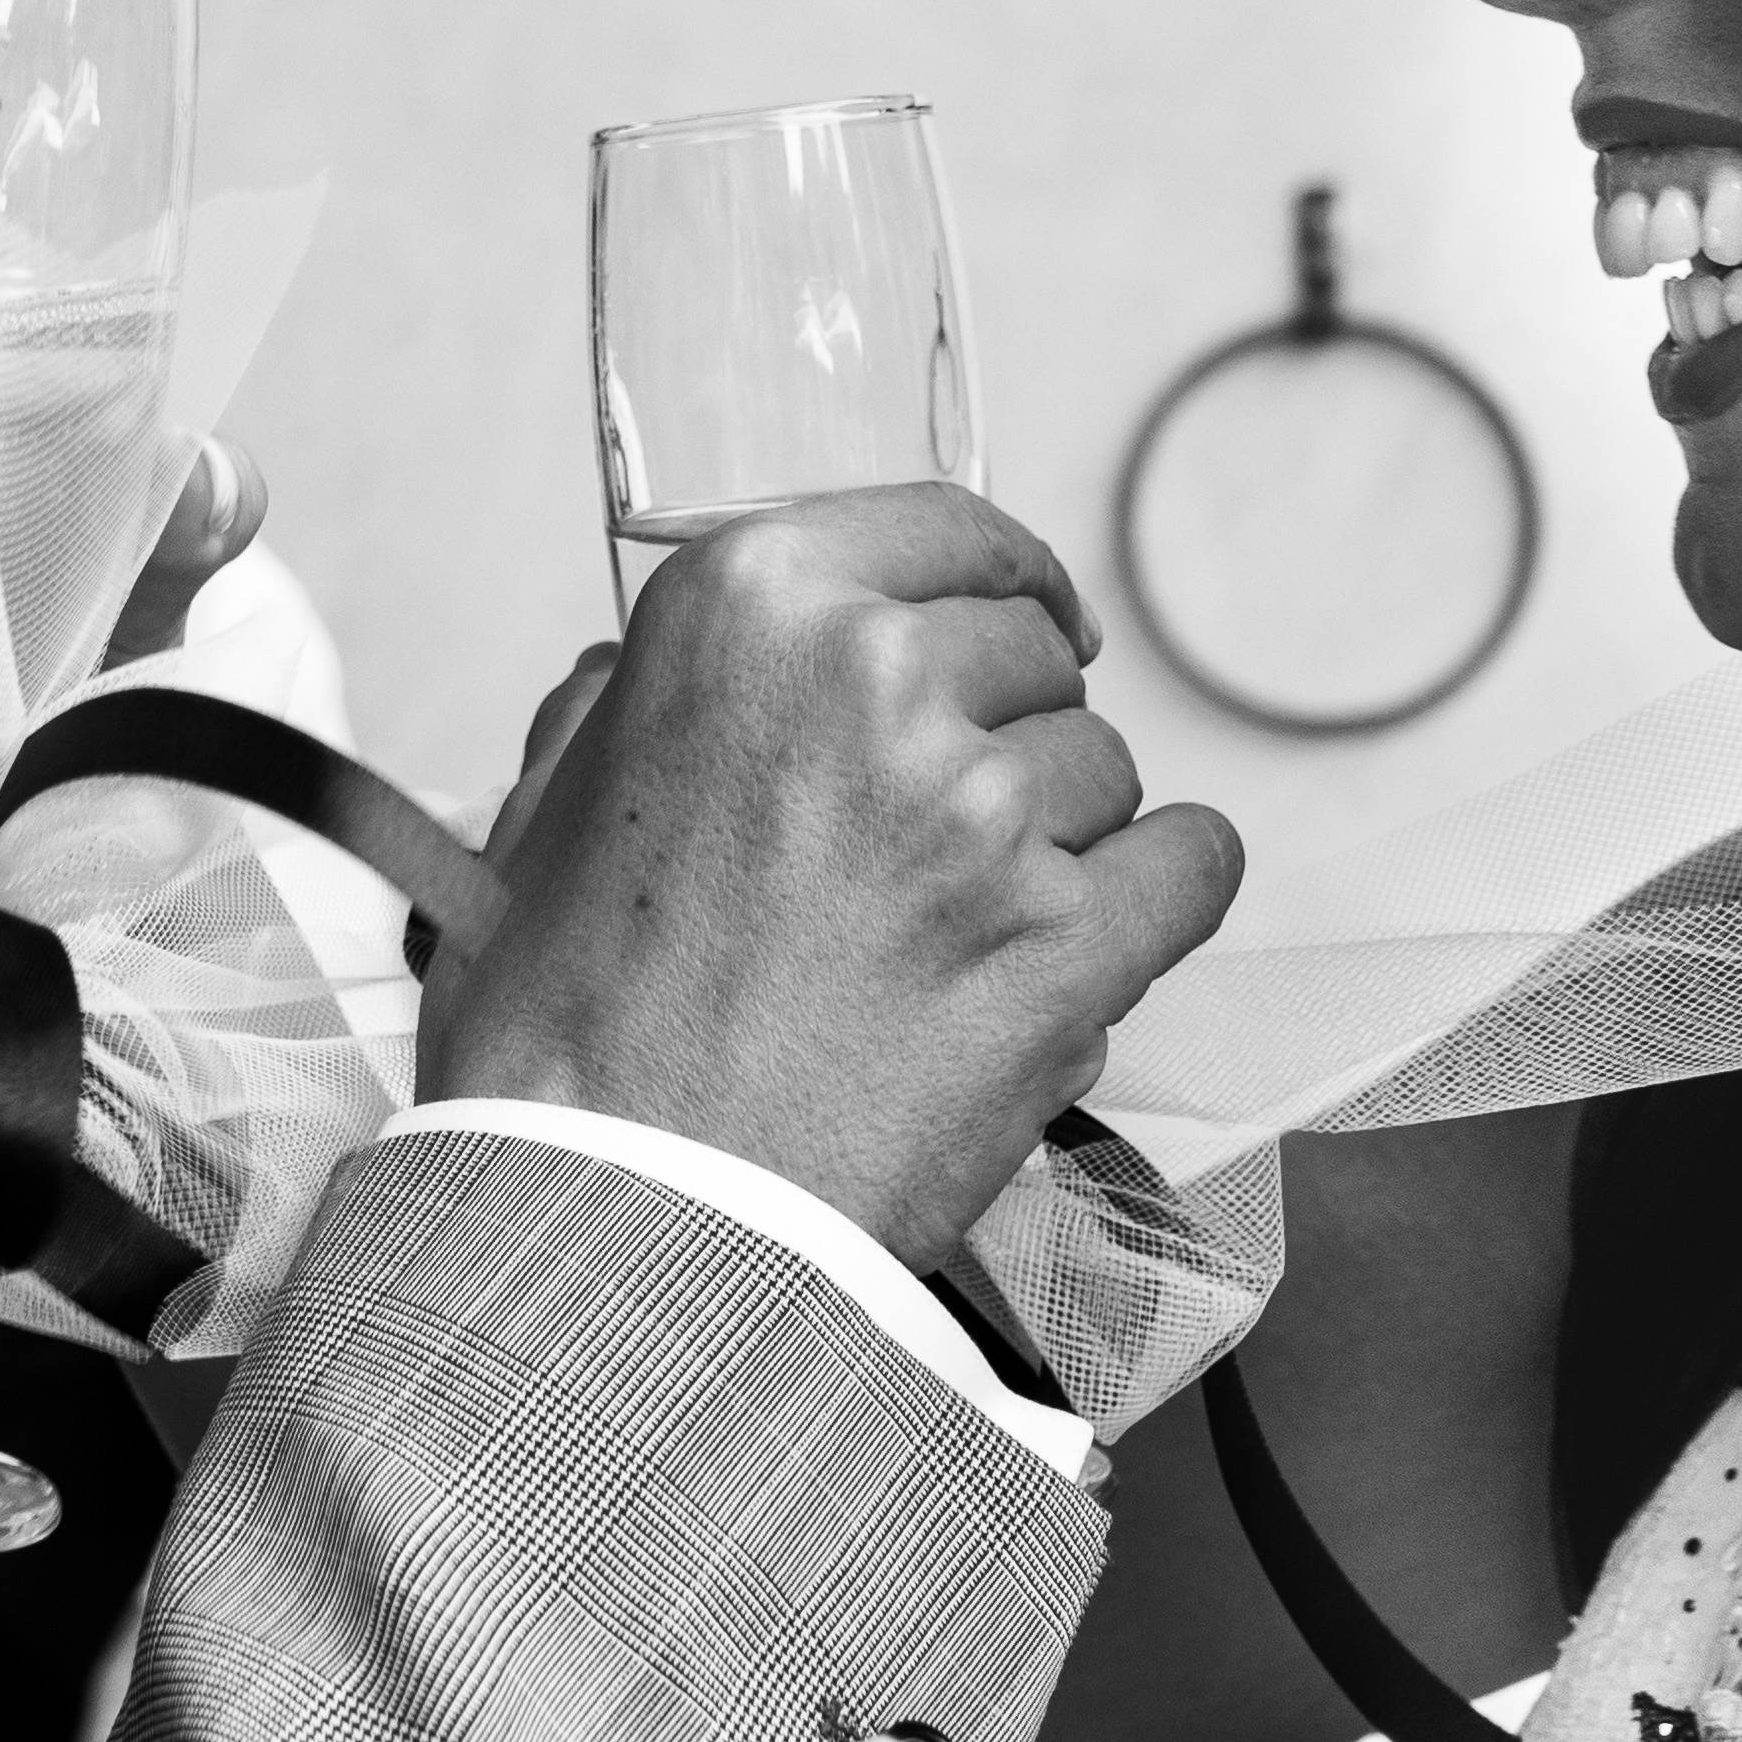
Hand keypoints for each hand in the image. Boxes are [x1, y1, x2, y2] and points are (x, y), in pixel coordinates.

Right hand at [419, 485, 1242, 1266]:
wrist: (612, 1211)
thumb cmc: (567, 1036)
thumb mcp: (547, 806)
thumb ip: (636, 707)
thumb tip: (684, 682)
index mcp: (748, 609)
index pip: (947, 530)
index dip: (996, 584)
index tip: (1024, 621)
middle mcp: (876, 680)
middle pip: (1034, 656)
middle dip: (1004, 733)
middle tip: (936, 836)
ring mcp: (981, 812)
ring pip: (1107, 769)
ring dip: (1058, 839)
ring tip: (958, 932)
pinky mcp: (1065, 942)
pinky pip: (1195, 863)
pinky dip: (1158, 898)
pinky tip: (1094, 940)